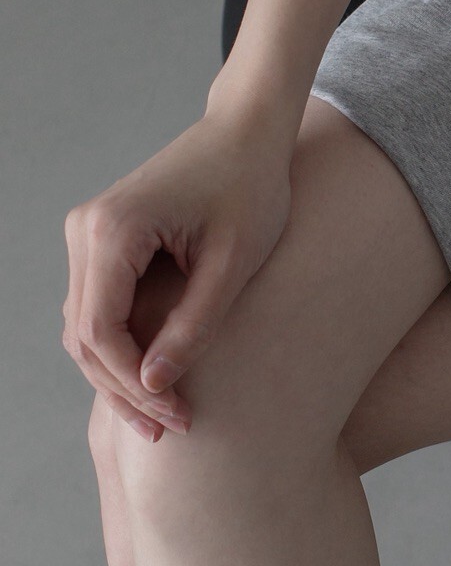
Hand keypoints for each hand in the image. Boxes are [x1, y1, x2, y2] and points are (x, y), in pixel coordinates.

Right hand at [63, 108, 295, 441]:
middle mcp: (85, 229)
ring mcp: (87, 232)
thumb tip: (154, 385)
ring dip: (117, 375)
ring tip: (163, 416)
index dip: (134, 384)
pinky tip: (154, 379)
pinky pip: (97, 307)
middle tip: (168, 432)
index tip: (178, 416)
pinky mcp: (102, 239)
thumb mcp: (233, 263)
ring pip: (84, 326)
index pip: (102, 330)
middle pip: (84, 335)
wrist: (247, 133)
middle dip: (124, 389)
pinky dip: (120, 347)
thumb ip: (194, 324)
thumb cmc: (252, 188)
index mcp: (113, 230)